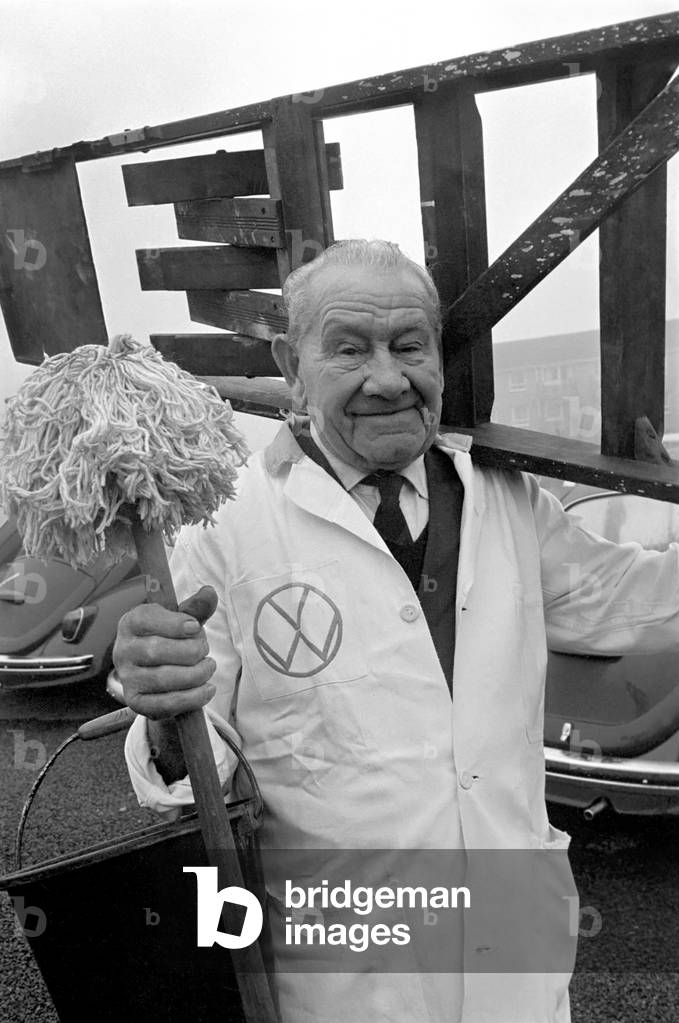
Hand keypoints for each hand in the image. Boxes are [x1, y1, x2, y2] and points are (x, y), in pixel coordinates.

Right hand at [113, 585, 218, 719]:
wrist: (158, 672)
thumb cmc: (171, 639)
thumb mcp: (181, 620)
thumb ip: (196, 607)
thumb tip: (209, 592)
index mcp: (131, 623)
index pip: (147, 619)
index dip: (174, 624)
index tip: (196, 628)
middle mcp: (123, 650)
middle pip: (157, 650)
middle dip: (190, 651)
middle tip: (205, 650)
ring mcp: (127, 678)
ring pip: (163, 679)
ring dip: (195, 674)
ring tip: (208, 668)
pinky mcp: (136, 702)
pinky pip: (164, 704)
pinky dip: (191, 698)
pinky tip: (207, 689)